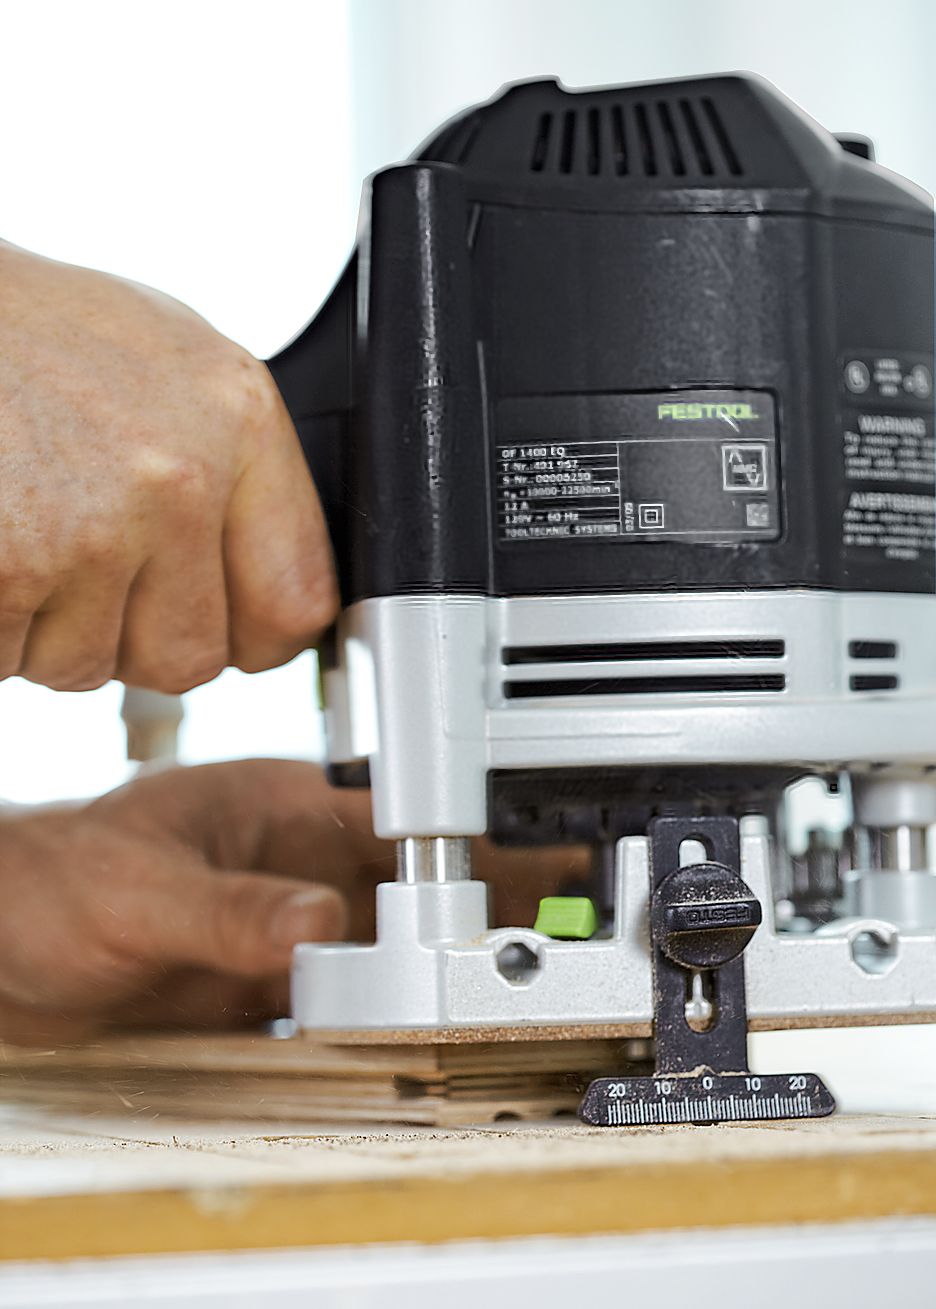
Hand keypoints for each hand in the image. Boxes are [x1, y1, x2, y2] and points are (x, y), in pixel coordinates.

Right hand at [0, 241, 335, 691]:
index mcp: (238, 421)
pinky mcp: (8, 567)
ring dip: (44, 629)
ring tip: (20, 531)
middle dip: (130, 640)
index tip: (225, 626)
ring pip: (85, 666)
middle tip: (85, 570)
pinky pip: (7, 658)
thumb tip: (264, 574)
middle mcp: (177, 478)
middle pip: (189, 659)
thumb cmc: (31, 329)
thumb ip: (233, 470)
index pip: (295, 603)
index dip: (252, 636)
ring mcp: (90, 529)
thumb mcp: (170, 363)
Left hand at [0, 760, 585, 1044]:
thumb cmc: (53, 883)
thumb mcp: (139, 893)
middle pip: (416, 882)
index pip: (397, 818)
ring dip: (447, 961)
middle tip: (549, 937)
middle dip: (482, 907)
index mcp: (279, 806)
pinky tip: (430, 1026)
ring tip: (513, 981)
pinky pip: (355, 995)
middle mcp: (299, 861)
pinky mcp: (276, 980)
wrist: (3, 953)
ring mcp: (292, 922)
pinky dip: (395, 1010)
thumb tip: (319, 925)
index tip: (533, 867)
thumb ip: (230, 911)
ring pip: (396, 940)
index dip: (469, 842)